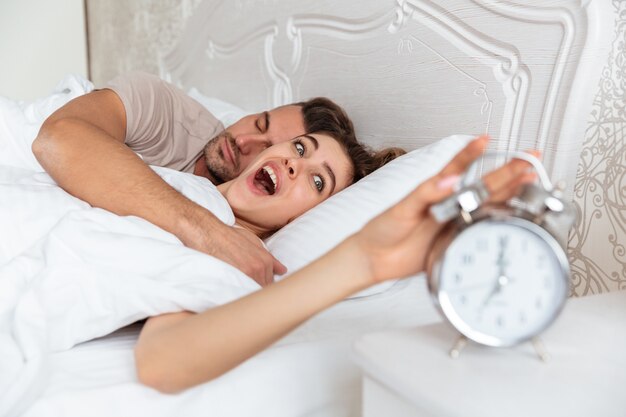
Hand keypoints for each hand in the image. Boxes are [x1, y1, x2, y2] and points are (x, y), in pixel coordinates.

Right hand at [179, 216, 286, 286]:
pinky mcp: (234, 279)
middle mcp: (259, 268)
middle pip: (265, 288)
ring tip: (244, 296)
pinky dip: (240, 295)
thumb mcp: (254, 242)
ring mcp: (247, 275)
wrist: (210, 234)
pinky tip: (236, 295)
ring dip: (250, 294)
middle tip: (252, 294)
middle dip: (259, 291)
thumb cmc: (229, 236)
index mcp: (266, 260)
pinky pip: (242, 293)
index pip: (273, 282)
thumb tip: (282, 270)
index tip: (262, 290)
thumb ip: (269, 258)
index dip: (267, 286)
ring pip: (254, 292)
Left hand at [353, 135, 537, 284]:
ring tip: (531, 178)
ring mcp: (455, 221)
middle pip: (483, 184)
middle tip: (530, 157)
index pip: (457, 167)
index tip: (485, 139)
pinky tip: (516, 212)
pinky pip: (484, 227)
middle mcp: (448, 204)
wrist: (376, 260)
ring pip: (489, 203)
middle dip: (508, 171)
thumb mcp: (402, 209)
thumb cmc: (382, 230)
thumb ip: (425, 194)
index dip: (472, 153)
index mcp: (434, 191)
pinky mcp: (457, 240)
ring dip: (510, 191)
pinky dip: (501, 220)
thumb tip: (448, 181)